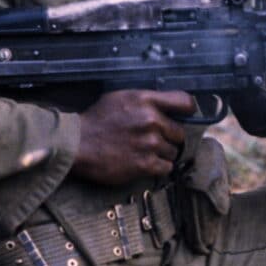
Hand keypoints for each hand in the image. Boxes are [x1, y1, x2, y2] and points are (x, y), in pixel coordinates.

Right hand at [70, 89, 196, 185]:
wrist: (77, 144)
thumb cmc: (96, 121)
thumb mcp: (120, 98)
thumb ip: (145, 100)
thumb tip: (165, 106)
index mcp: (146, 100)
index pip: (185, 102)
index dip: (188, 111)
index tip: (186, 116)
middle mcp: (151, 120)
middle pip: (179, 132)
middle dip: (169, 138)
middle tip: (152, 140)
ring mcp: (149, 142)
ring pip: (173, 151)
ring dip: (162, 154)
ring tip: (143, 152)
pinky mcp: (145, 163)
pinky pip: (166, 167)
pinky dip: (158, 167)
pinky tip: (144, 163)